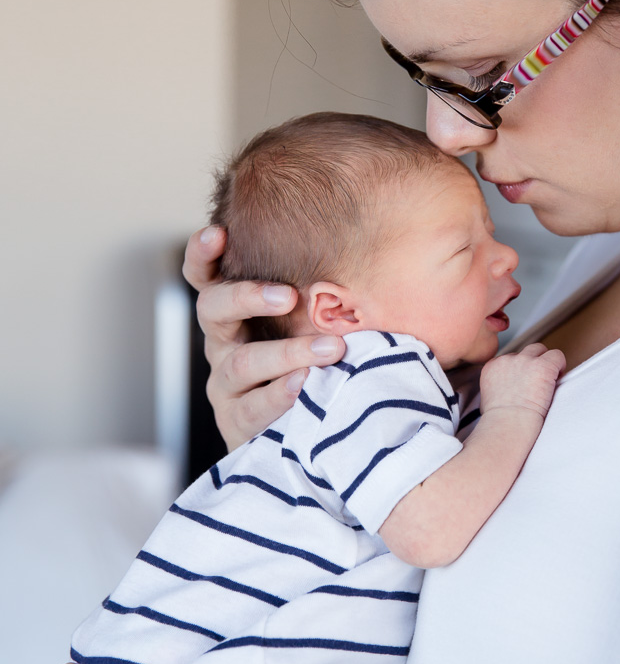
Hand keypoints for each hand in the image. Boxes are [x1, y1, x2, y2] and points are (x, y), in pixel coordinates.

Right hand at [183, 226, 345, 450]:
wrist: (304, 430)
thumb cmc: (315, 357)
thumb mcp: (314, 323)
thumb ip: (322, 296)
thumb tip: (371, 258)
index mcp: (234, 312)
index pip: (205, 277)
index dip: (202, 254)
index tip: (217, 232)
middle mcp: (222, 343)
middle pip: (213, 309)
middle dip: (247, 297)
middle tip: (289, 296)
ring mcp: (225, 383)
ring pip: (242, 362)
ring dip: (287, 353)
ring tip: (330, 349)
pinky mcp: (235, 422)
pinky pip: (252, 407)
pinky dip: (280, 394)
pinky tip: (306, 384)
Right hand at [479, 343, 565, 421]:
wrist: (508, 424)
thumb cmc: (500, 421)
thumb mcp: (488, 400)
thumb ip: (497, 388)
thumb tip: (508, 391)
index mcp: (493, 366)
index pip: (510, 358)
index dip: (521, 370)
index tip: (526, 384)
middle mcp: (508, 360)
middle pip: (526, 351)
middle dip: (534, 362)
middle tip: (540, 380)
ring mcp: (525, 361)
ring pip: (541, 349)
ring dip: (547, 362)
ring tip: (550, 380)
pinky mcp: (543, 366)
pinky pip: (557, 356)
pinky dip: (560, 365)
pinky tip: (559, 379)